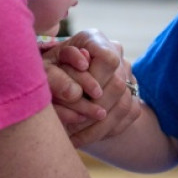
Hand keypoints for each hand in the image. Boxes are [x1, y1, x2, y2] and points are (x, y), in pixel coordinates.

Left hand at [41, 29, 141, 146]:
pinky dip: (108, 129)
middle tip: (70, 126)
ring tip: (73, 137)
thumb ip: (55, 78)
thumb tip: (75, 94)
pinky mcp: (134, 93)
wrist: (59, 87)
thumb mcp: (43, 73)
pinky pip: (129, 114)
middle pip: (118, 83)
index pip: (108, 58)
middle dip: (94, 108)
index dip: (95, 79)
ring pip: (125, 103)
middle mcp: (115, 52)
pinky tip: (86, 136)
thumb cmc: (48, 75)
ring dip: (99, 125)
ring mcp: (128, 73)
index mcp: (94, 39)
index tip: (76, 95)